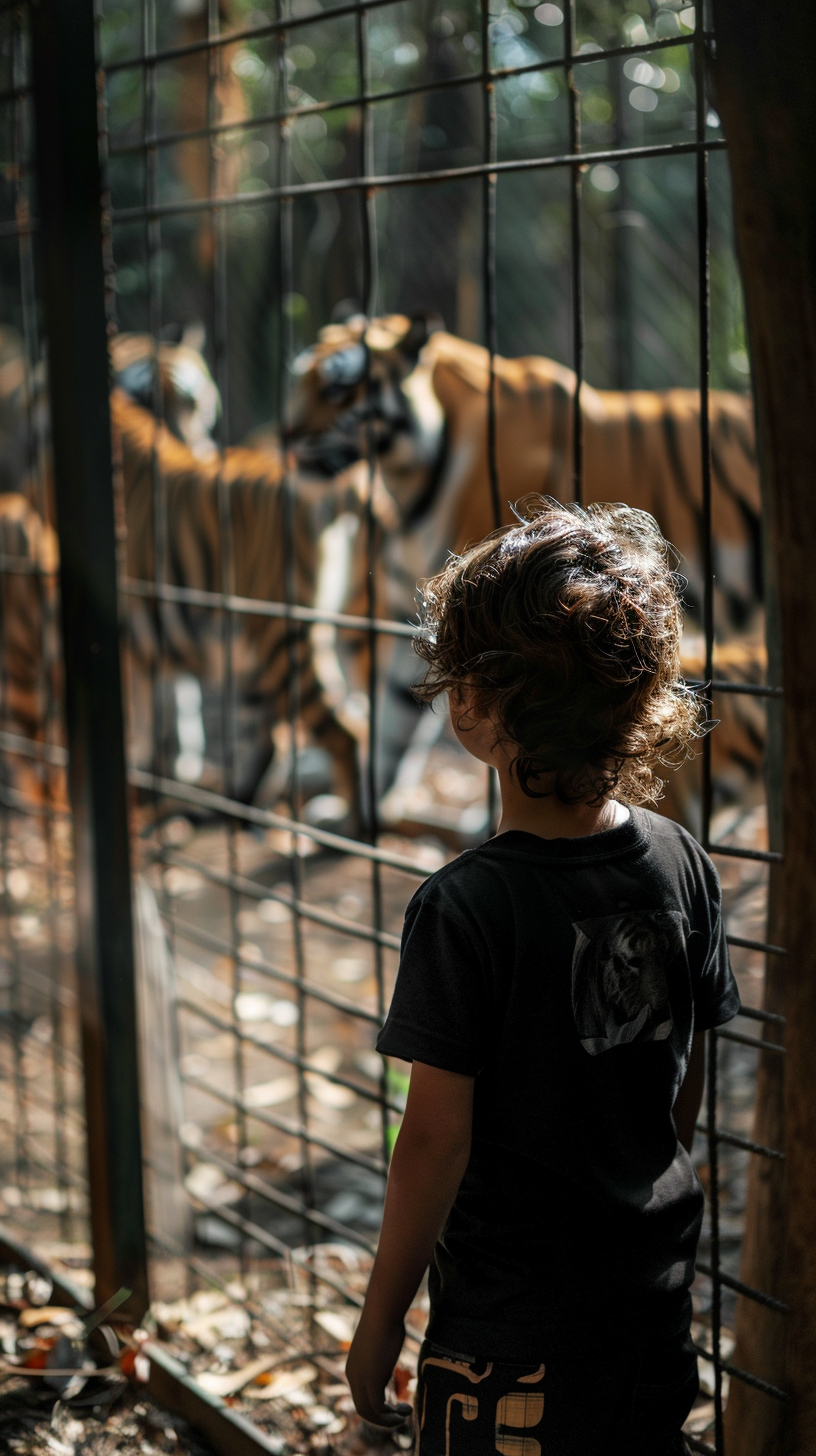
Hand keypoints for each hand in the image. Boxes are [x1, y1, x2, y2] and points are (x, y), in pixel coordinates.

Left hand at [346, 1312, 412, 1428]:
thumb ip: (382, 1352)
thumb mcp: (381, 1341)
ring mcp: (360, 1379)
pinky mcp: (371, 1381)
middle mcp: (352, 1375)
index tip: (395, 1403)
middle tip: (401, 1413)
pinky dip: (391, 1415)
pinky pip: (379, 1408)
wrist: (383, 1312)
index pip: (360, 1396)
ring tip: (406, 1413)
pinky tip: (405, 1409)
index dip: (377, 1405)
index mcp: (352, 1367)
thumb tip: (392, 1345)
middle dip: (381, 1416)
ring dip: (387, 1419)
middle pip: (362, 1408)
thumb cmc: (385, 1319)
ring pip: (368, 1412)